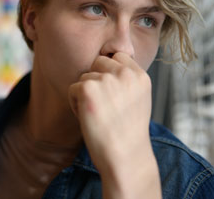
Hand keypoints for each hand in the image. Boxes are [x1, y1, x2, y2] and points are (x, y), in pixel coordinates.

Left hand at [68, 52, 160, 197]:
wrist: (125, 157)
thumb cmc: (128, 132)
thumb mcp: (138, 99)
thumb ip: (127, 80)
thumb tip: (105, 62)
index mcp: (140, 76)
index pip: (119, 56)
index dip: (110, 71)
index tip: (111, 92)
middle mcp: (126, 74)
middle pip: (98, 62)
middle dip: (96, 79)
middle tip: (103, 104)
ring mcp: (107, 80)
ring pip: (85, 77)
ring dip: (86, 94)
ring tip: (98, 115)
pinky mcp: (88, 89)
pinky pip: (72, 88)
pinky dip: (75, 104)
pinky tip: (89, 118)